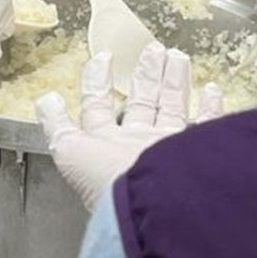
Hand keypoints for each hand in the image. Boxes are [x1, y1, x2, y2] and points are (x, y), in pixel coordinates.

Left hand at [36, 43, 223, 210]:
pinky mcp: (197, 151)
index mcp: (106, 146)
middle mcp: (137, 146)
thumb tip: (45, 100)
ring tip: (176, 55)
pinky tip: (211, 89)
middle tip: (153, 49)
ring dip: (173, 80)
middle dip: (146, 75)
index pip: (98, 106)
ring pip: (172, 106)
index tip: (103, 58)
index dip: (97, 81)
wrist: (155, 208)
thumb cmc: (110, 184)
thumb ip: (57, 126)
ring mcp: (169, 148)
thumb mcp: (71, 152)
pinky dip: (211, 108)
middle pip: (141, 101)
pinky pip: (207, 126)